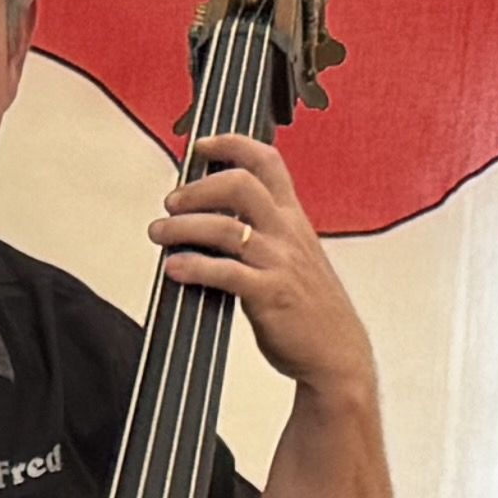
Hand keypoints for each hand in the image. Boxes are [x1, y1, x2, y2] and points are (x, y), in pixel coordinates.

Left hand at [153, 129, 376, 408]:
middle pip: (240, 185)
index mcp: (293, 218)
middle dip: (197, 188)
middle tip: (172, 203)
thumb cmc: (312, 307)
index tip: (201, 146)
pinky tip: (175, 268)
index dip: (231, 144)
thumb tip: (213, 217)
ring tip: (159, 234)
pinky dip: (194, 267)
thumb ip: (264, 231)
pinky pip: (225, 273)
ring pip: (225, 228)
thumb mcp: (295, 254)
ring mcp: (279, 263)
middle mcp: (286, 233)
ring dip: (183, 227)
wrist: (337, 353)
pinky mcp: (269, 295)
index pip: (266, 161)